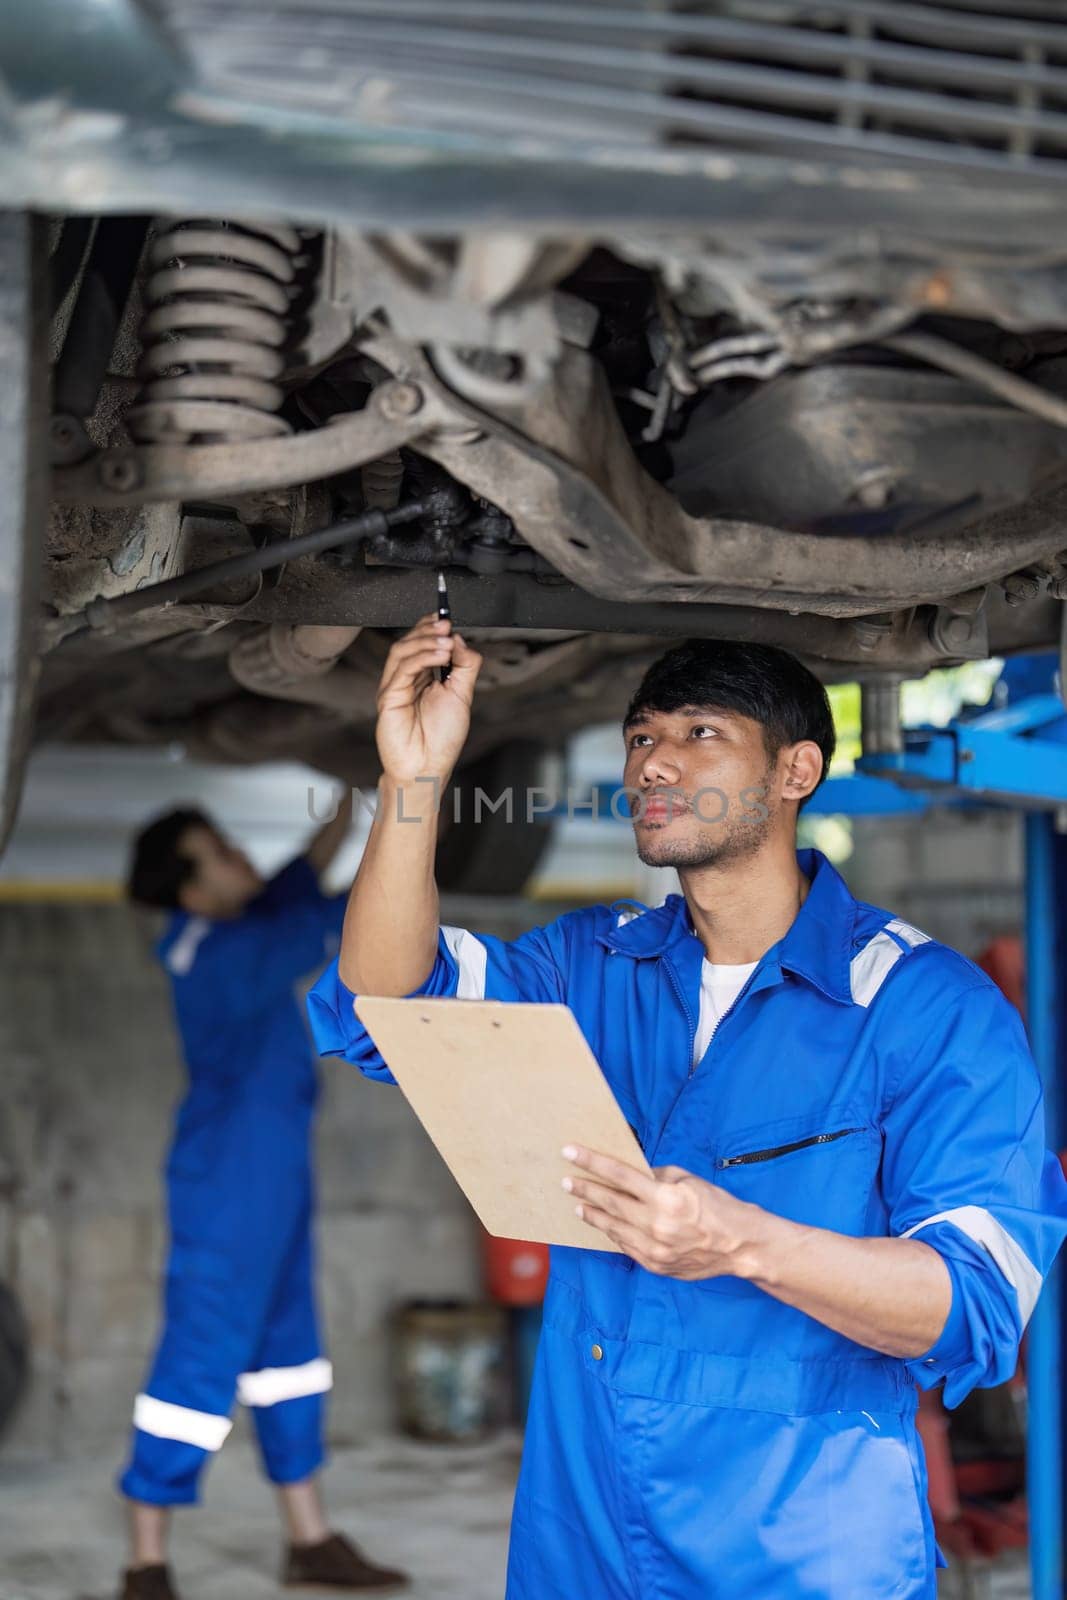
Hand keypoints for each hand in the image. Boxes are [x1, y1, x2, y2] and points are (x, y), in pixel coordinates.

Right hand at [375, 614, 481, 783]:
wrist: (426, 767)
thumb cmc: (441, 739)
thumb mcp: (462, 696)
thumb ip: (464, 666)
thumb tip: (460, 639)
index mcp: (422, 678)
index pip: (423, 644)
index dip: (431, 627)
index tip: (445, 617)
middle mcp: (406, 679)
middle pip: (410, 642)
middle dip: (427, 630)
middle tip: (445, 624)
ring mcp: (394, 687)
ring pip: (402, 650)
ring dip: (426, 640)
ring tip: (446, 640)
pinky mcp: (388, 696)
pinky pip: (402, 668)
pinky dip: (422, 657)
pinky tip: (440, 654)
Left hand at [562, 1144, 767, 1279]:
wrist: (739, 1246)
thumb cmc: (717, 1206)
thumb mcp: (688, 1180)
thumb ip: (656, 1176)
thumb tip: (631, 1175)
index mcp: (666, 1198)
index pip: (620, 1175)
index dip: (592, 1162)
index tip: (570, 1152)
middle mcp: (656, 1225)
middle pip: (610, 1202)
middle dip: (585, 1189)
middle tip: (567, 1182)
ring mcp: (654, 1249)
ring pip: (613, 1228)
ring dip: (594, 1214)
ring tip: (579, 1205)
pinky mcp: (655, 1265)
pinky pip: (626, 1246)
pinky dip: (613, 1233)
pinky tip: (605, 1224)